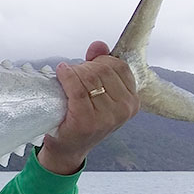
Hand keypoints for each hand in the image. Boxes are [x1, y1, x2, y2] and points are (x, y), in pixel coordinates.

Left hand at [38, 41, 139, 174]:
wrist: (68, 148)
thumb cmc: (82, 119)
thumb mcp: (98, 93)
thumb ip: (101, 67)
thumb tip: (98, 45)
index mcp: (132, 101)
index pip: (118, 66)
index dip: (99, 62)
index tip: (87, 68)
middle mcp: (124, 109)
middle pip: (102, 69)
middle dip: (84, 68)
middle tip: (72, 76)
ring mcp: (107, 116)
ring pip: (89, 76)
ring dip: (74, 73)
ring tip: (66, 80)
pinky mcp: (87, 119)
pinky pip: (77, 88)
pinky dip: (67, 77)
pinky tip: (61, 74)